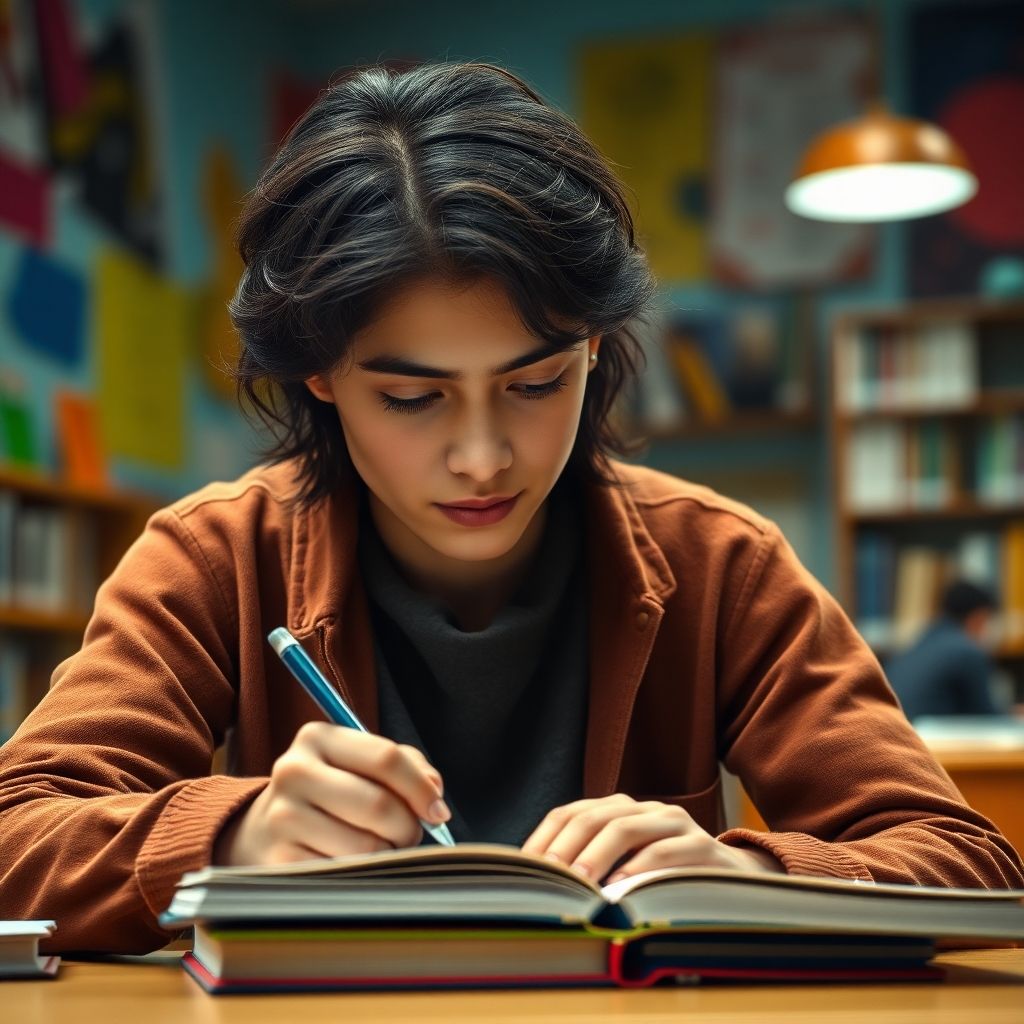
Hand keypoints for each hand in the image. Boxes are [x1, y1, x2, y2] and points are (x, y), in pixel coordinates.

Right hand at [213, 722, 450, 865]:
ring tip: (381, 850)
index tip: (438, 811)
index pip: (385, 758)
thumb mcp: (358, 764)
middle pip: (378, 805)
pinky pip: (343, 875)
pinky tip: (354, 867)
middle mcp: (294, 771)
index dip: (420, 788)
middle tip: (409, 836)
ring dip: (387, 855)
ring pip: (364, 847)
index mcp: (317, 738)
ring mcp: (281, 817)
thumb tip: (434, 792)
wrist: (262, 831)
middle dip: (407, 828)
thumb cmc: (330, 793)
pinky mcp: (277, 861)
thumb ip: (406, 766)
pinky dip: (361, 877)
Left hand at [521, 793, 782, 884]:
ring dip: (597, 855)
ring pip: (625, 827)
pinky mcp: (701, 845)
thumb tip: (542, 886)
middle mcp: (644, 809)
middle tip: (549, 876)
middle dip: (566, 846)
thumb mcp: (628, 866)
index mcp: (619, 809)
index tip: (526, 868)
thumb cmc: (669, 878)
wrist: (735, 879)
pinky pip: (664, 852)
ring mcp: (673, 823)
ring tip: (579, 881)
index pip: (570, 813)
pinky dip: (639, 869)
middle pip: (594, 816)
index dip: (545, 838)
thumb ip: (593, 865)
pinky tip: (621, 889)